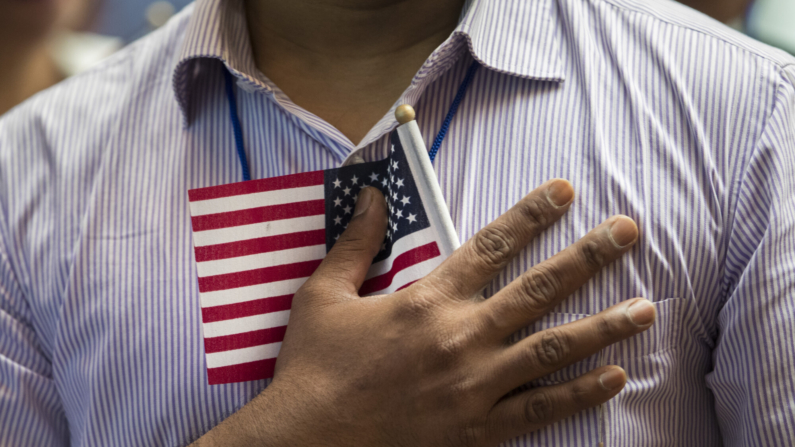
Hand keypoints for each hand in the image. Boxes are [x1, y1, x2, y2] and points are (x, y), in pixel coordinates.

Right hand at [193, 179, 653, 446]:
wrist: (309, 441)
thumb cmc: (314, 367)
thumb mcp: (324, 295)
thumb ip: (355, 243)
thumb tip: (370, 195)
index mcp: (426, 299)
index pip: (490, 245)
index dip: (530, 214)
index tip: (564, 192)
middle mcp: (461, 336)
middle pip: (539, 288)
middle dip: (589, 255)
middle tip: (629, 231)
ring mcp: (476, 385)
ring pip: (553, 347)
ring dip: (604, 325)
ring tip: (646, 307)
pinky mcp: (479, 429)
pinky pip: (541, 409)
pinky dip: (581, 393)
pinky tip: (615, 376)